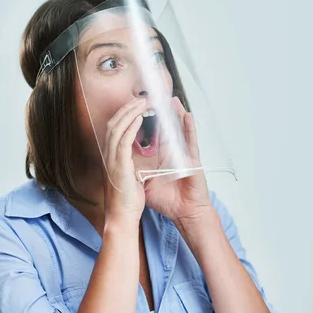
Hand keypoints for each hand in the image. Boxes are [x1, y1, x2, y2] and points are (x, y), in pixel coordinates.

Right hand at [102, 97, 148, 225]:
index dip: (123, 115)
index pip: (114, 130)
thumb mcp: (127, 179)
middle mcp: (108, 156)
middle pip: (113, 124)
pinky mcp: (119, 166)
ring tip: (142, 102)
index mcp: (111, 158)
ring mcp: (111, 161)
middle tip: (140, 98)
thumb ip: (128, 166)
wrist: (121, 219)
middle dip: (126, 108)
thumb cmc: (126, 202)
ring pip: (116, 128)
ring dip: (129, 113)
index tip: (135, 106)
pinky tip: (138, 118)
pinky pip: (123, 141)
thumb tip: (134, 158)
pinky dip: (130, 127)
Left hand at [144, 97, 214, 223]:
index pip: (152, 136)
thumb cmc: (167, 201)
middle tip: (151, 99)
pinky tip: (187, 115)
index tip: (137, 110)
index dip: (146, 124)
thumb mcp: (146, 184)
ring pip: (179, 130)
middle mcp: (173, 153)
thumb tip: (119, 166)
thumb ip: (135, 173)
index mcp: (161, 158)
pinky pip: (191, 141)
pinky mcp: (192, 160)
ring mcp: (183, 155)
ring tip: (170, 100)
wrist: (184, 213)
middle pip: (165, 129)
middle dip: (159, 114)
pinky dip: (189, 128)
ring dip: (175, 114)